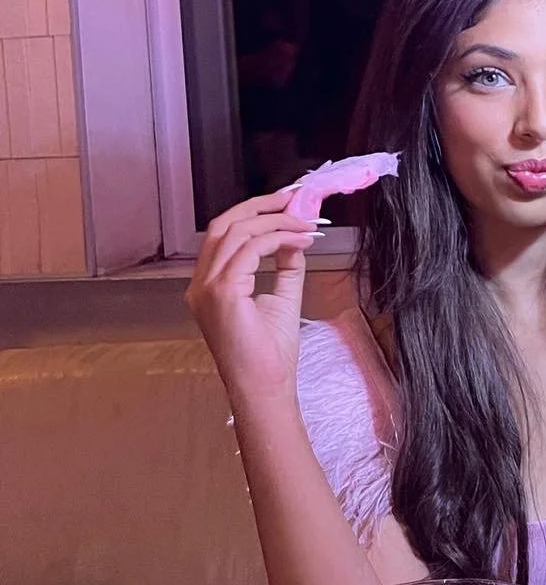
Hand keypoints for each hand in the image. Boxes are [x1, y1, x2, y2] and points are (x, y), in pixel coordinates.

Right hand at [185, 190, 318, 401]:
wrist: (265, 386)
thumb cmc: (269, 353)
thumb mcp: (281, 298)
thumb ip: (285, 266)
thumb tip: (294, 238)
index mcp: (208, 285)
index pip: (224, 234)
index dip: (254, 212)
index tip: (287, 202)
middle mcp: (200, 284)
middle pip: (224, 225)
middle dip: (261, 206)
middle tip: (294, 198)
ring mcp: (207, 288)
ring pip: (236, 232)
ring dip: (275, 221)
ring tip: (305, 222)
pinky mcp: (222, 293)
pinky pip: (250, 249)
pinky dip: (278, 237)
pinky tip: (300, 240)